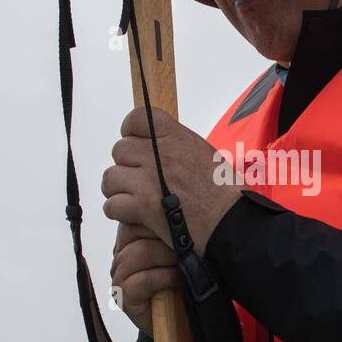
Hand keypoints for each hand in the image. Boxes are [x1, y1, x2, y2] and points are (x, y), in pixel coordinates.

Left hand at [101, 108, 241, 254]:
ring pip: (110, 177)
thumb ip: (178, 147)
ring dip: (118, 190)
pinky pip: (111, 205)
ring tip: (131, 199)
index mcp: (177, 137)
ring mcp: (148, 180)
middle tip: (137, 181)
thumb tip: (160, 147)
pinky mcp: (142, 206)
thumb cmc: (225, 194)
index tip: (135, 144)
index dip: (130, 132)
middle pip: (120, 150)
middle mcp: (160, 154)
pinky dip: (118, 212)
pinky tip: (132, 216)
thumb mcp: (205, 154)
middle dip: (126, 166)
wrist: (231, 223)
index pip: (136, 118)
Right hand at [110, 222, 181, 336]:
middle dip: (162, 233)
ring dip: (166, 255)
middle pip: (132, 230)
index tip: (183, 217)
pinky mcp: (124, 297)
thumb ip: (176, 226)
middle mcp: (122, 253)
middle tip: (188, 239)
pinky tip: (178, 278)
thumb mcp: (184, 248)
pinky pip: (138, 281)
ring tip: (186, 260)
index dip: (156, 214)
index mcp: (132, 236)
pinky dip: (162, 277)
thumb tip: (184, 201)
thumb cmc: (186, 280)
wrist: (185, 321)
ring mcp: (120, 276)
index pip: (134, 214)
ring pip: (136, 254)